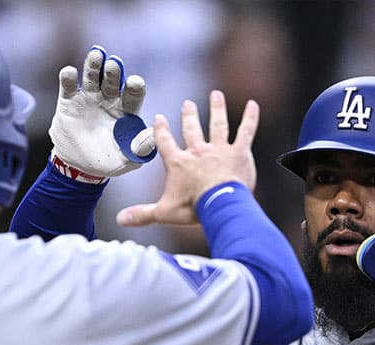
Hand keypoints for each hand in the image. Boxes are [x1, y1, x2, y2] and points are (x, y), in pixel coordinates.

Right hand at [49, 46, 155, 182]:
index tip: (134, 82)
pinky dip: (69, 77)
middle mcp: (109, 99)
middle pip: (113, 80)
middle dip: (114, 71)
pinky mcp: (69, 101)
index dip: (135, 86)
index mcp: (126, 110)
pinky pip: (68, 86)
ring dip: (94, 65)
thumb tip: (154, 136)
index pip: (134, 93)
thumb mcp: (127, 159)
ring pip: (92, 76)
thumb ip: (141, 148)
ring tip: (96, 55)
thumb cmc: (108, 161)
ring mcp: (89, 98)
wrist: (78, 166)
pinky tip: (70, 73)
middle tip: (114, 64)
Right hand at [116, 90, 258, 226]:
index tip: (159, 118)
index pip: (166, 142)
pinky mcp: (239, 152)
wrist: (219, 204)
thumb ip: (143, 214)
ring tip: (215, 95)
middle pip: (191, 128)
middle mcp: (198, 151)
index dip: (161, 130)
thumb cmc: (193, 208)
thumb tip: (121, 219)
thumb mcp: (164, 212)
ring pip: (217, 124)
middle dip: (189, 115)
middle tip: (187, 103)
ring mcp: (219, 149)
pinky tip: (253, 104)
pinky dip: (250, 118)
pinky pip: (245, 131)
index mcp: (179, 163)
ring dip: (216, 109)